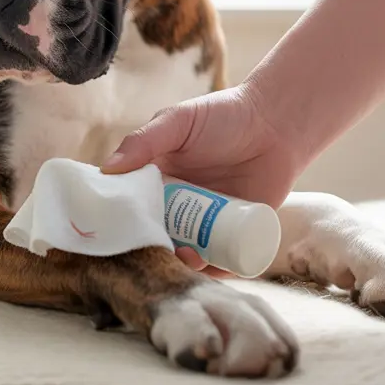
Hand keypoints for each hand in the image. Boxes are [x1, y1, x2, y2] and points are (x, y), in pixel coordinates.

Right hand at [101, 83, 305, 274]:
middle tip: (156, 249)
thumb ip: (143, 141)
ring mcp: (208, 222)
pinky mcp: (237, 233)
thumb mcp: (177, 122)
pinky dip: (215, 270)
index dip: (123, 222)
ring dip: (184, 263)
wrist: (277, 123)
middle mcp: (180, 205)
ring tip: (188, 256)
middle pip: (159, 235)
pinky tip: (210, 267)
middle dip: (154, 248)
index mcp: (158, 181)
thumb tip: (106, 169)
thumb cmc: (223, 115)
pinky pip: (223, 259)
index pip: (133, 207)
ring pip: (188, 252)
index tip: (114, 234)